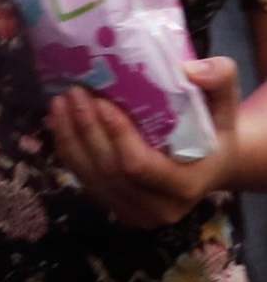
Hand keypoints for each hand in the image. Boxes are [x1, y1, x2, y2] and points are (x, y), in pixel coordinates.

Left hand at [50, 57, 242, 228]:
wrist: (209, 162)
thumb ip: (218, 79)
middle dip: (86, 129)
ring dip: (69, 137)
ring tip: (59, 101)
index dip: (116, 134)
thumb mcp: (223, 102)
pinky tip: (57, 120)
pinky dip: (66, 148)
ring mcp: (134, 212)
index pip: (140, 166)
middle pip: (109, 171)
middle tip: (73, 91)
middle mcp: (160, 207)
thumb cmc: (214, 129)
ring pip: (90, 176)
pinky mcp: (114, 206)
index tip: (100, 100)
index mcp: (188, 186)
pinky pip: (82, 179)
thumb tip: (189, 69)